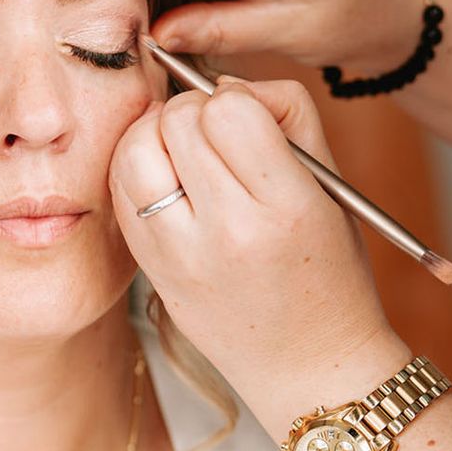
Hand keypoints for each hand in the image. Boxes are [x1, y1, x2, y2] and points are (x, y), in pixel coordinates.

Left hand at [109, 75, 408, 439]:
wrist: (310, 369)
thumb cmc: (329, 270)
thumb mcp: (331, 185)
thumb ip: (286, 113)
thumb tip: (221, 81)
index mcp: (284, 208)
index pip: (229, 109)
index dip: (234, 99)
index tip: (245, 118)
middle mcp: (227, 232)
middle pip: (176, 120)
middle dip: (193, 111)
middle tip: (214, 133)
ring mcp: (178, 254)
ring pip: (134, 149)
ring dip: (155, 135)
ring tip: (182, 151)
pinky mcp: (149, 268)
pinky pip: (120, 188)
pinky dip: (137, 168)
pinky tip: (166, 179)